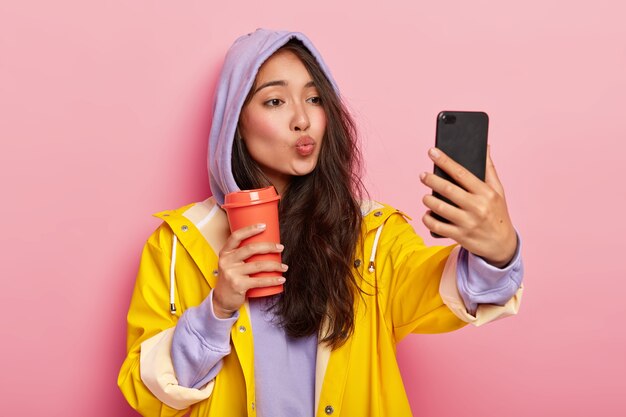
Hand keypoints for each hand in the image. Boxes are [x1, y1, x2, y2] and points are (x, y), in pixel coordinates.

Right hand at [213, 223, 286, 317]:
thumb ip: (242, 254)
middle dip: (269, 246)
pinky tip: (281, 279)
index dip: (250, 229)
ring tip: (284, 266)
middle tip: (280, 247)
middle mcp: (226, 261)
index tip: (264, 226)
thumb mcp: (231, 263)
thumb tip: (266, 243)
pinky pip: (259, 281)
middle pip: (250, 249)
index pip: (236, 236)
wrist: (222, 300)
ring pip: (258, 265)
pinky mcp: (238, 285)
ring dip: (275, 265)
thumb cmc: (231, 278)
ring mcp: (232, 273)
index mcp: (225, 252)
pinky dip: (273, 280)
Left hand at [419, 147, 516, 267]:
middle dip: (431, 180)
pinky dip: (428, 219)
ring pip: (439, 208)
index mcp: (486, 193)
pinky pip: (437, 226)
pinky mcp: (460, 236)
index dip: (445, 161)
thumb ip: (489, 169)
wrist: (502, 244)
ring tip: (426, 197)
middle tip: (422, 175)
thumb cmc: (497, 212)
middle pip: (447, 189)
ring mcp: (468, 223)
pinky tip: (427, 214)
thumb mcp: (498, 191)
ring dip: (428, 200)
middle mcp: (477, 207)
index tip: (432, 152)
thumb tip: (485, 146)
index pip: (461, 173)